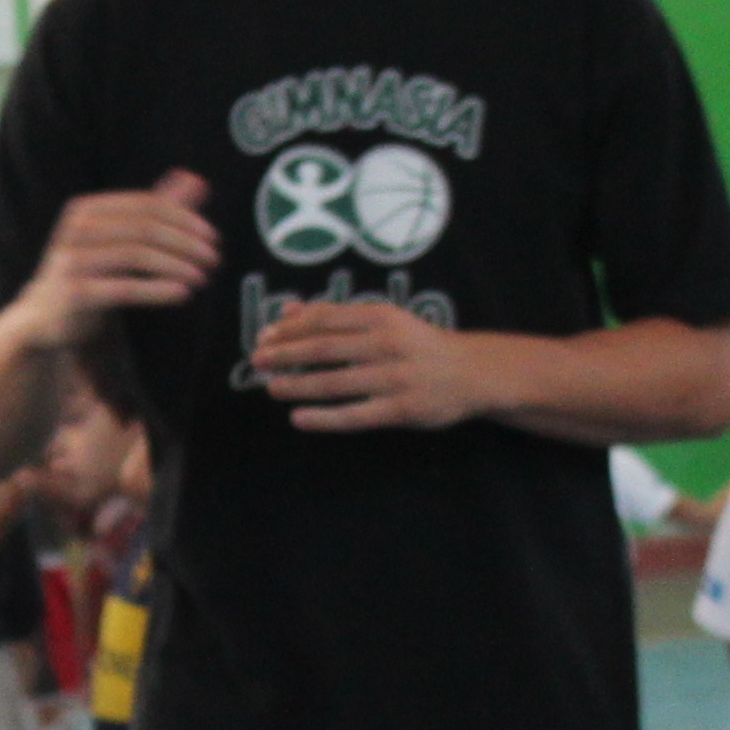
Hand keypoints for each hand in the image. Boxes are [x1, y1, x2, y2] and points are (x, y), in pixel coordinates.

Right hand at [17, 171, 217, 341]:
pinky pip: (123, 288)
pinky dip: (157, 290)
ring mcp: (72, 261)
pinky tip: (183, 293)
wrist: (46, 315)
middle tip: (213, 259)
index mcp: (87, 209)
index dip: (184, 219)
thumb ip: (157, 209)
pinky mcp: (74, 293)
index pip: (146, 205)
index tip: (213, 237)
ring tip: (202, 277)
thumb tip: (197, 179)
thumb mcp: (121, 237)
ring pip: (135, 255)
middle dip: (185, 243)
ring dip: (175, 266)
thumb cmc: (90, 271)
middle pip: (143, 228)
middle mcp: (76, 229)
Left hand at [254, 299, 483, 433]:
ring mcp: (395, 379)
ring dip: (299, 385)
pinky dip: (325, 418)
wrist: (471, 372)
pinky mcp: (401, 410)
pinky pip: (355, 416)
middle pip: (325, 349)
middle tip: (258, 361)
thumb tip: (288, 311)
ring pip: (336, 383)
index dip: (291, 328)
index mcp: (382, 317)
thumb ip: (337, 315)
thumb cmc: (418, 344)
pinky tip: (299, 418)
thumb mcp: (384, 320)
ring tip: (272, 387)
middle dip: (287, 354)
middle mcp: (387, 344)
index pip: (326, 319)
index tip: (264, 336)